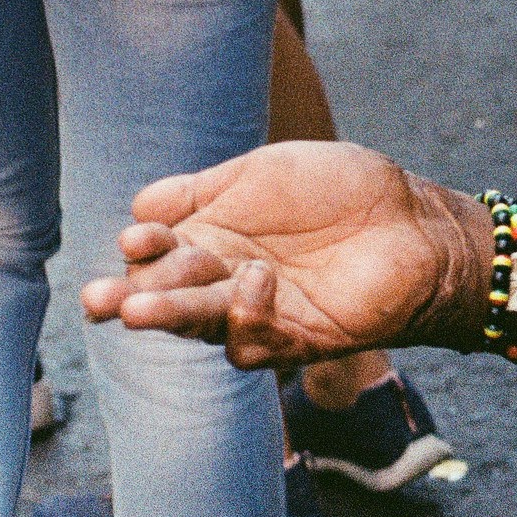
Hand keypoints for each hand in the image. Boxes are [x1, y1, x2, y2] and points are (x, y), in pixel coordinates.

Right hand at [79, 141, 486, 370]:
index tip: (136, 238)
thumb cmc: (346, 191)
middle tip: (100, 299)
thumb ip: (204, 190)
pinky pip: (252, 345)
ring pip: (199, 326)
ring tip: (138, 311)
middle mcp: (224, 280)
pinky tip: (259, 279)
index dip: (142, 249)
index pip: (159, 253)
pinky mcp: (293, 341)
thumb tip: (139, 204)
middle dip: (131, 298)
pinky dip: (248, 315)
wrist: (416, 221)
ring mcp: (257, 313)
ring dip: (170, 317)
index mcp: (212, 237)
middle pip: (166, 296)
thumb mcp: (266, 172)